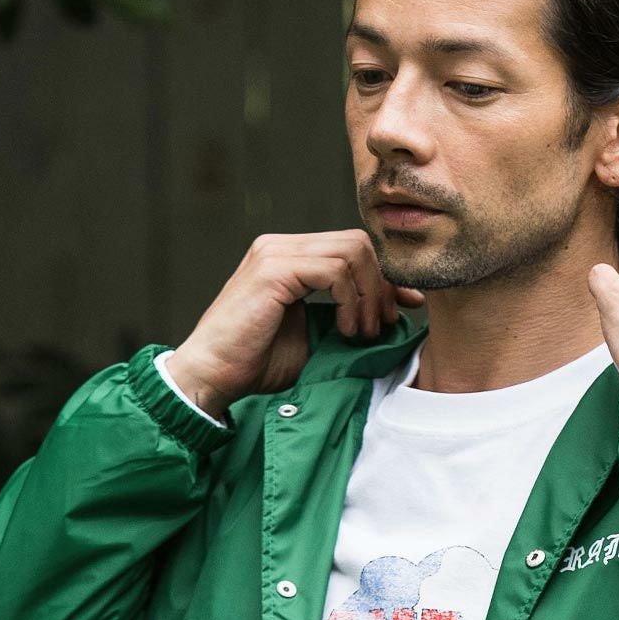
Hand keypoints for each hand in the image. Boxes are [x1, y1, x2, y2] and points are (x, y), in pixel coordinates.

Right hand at [168, 230, 425, 411]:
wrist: (211, 376)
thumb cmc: (256, 364)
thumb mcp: (315, 337)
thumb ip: (346, 317)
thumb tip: (393, 314)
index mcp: (290, 257)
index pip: (353, 248)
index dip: (386, 276)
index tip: (407, 307)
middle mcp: (282, 246)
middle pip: (359, 243)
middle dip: (383, 284)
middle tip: (386, 325)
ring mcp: (275, 253)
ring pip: (353, 251)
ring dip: (370, 295)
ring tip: (364, 332)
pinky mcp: (273, 269)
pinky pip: (335, 270)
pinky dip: (351, 301)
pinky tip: (347, 330)